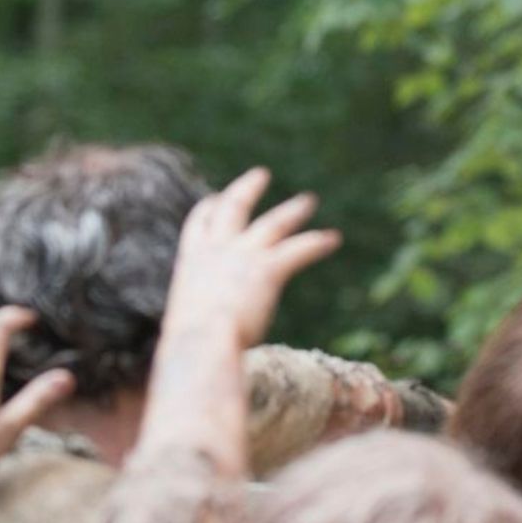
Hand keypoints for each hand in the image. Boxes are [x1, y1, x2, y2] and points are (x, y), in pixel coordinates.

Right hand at [162, 167, 341, 349]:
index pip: (199, 224)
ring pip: (273, 223)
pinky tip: (333, 239)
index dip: (210, 208)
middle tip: (261, 174)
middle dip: (248, 188)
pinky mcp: (268, 269)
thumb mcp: (188, 328)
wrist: (200, 345)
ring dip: (293, 210)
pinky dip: (317, 243)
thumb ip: (197, 324)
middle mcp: (216, 251)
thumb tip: (194, 348)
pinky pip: (298, 249)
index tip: (218, 197)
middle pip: (234, 207)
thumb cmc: (190, 348)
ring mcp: (243, 256)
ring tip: (309, 200)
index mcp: (192, 262)